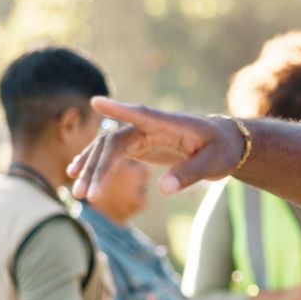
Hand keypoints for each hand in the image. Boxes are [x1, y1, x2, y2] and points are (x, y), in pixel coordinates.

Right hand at [67, 97, 247, 199]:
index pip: (142, 114)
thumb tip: (164, 189)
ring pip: (108, 147)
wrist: (225, 142)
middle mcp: (151, 125)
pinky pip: (110, 152)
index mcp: (171, 123)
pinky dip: (94, 163)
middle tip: (88, 196)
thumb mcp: (216, 163)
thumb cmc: (223, 149)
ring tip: (77, 194)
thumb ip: (191, 174)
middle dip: (99, 167)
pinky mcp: (140, 144)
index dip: (120, 109)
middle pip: (117, 142)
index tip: (97, 102)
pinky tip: (75, 174)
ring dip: (92, 168)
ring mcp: (143, 134)